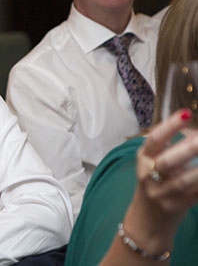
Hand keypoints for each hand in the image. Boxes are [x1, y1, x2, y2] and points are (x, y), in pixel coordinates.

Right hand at [120, 109, 197, 254]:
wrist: (147, 221)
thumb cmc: (153, 184)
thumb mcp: (151, 164)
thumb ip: (167, 148)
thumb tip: (192, 132)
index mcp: (143, 159)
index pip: (154, 140)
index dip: (169, 126)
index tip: (186, 114)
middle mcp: (148, 176)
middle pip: (167, 161)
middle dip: (188, 148)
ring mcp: (162, 194)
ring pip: (185, 180)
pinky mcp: (176, 207)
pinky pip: (195, 194)